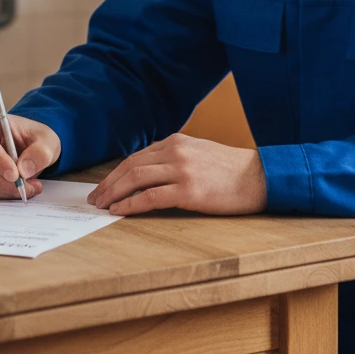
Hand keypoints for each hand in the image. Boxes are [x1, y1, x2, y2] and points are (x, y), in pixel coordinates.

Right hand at [0, 111, 61, 199]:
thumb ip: (39, 153)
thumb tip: (24, 170)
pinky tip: (21, 189)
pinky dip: (4, 193)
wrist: (32, 144)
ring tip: (30, 188)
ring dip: (6, 189)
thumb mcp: (46, 140)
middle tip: (26, 187)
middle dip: (3, 181)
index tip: (14, 175)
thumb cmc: (35, 136)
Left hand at [87, 134, 266, 215]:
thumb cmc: (231, 170)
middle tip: (95, 197)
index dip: (117, 172)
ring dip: (114, 193)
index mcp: (177, 141)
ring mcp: (181, 169)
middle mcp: (176, 151)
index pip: (137, 156)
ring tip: (102, 206)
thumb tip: (150, 173)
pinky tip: (119, 212)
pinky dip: (131, 204)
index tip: (104, 185)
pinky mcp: (188, 190)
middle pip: (131, 165)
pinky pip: (150, 197)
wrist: (259, 177)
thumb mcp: (199, 154)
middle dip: (109, 183)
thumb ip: (176, 158)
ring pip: (136, 179)